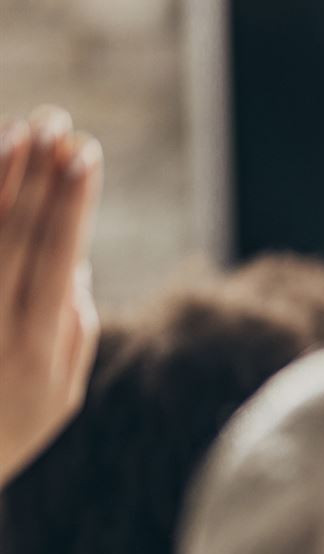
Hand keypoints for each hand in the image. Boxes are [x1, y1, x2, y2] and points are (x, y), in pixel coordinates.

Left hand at [0, 106, 101, 485]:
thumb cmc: (7, 431)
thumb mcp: (58, 395)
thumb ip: (72, 327)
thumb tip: (74, 262)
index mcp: (35, 349)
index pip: (55, 259)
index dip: (72, 205)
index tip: (87, 155)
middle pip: (14, 236)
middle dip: (40, 175)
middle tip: (57, 122)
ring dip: (1, 178)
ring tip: (20, 130)